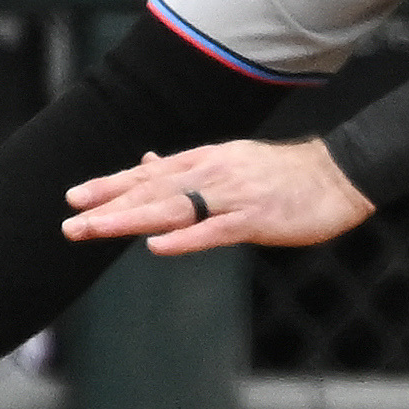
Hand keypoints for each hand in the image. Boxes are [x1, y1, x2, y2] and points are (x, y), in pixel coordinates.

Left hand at [61, 139, 373, 255]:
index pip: (148, 175)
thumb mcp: (230, 162)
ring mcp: (233, 197)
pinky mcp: (256, 220)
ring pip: (173, 209)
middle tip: (69, 223)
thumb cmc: (285, 173)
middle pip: (152, 192)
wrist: (339, 174)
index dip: (110, 186)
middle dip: (107, 207)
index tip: (73, 197)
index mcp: (206, 162)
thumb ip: (186, 168)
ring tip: (94, 229)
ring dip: (130, 219)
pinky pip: (214, 230)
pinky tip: (157, 246)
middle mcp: (213, 175)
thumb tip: (146, 162)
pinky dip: (184, 238)